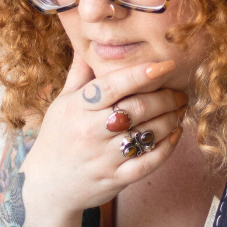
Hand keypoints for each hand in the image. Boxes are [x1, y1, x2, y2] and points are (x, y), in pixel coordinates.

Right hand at [21, 53, 187, 226]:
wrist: (46, 186)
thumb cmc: (58, 137)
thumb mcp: (62, 102)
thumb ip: (80, 73)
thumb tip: (90, 41)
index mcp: (77, 107)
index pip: (112, 86)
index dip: (141, 73)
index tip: (166, 64)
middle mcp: (89, 131)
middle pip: (136, 108)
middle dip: (166, 98)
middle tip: (181, 92)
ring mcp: (103, 157)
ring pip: (146, 134)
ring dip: (171, 119)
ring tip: (181, 109)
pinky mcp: (115, 179)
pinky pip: (148, 163)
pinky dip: (167, 148)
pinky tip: (175, 134)